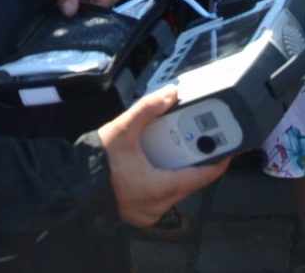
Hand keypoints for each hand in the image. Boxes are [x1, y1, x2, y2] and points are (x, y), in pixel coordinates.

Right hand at [97, 86, 230, 226]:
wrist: (74, 185)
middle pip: (189, 181)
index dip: (218, 162)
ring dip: (179, 170)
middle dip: (195, 160)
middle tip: (200, 141)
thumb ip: (148, 109)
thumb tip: (172, 93)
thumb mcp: (124, 129)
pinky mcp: (140, 213)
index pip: (200, 177)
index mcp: (159, 188)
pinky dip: (165, 179)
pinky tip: (159, 162)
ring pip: (176, 189)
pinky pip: (162, 196)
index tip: (230, 149)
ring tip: (178, 148)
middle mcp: (158, 206)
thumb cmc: (98, 162)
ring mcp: (149, 213)